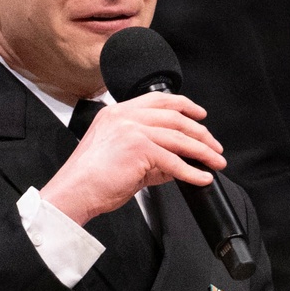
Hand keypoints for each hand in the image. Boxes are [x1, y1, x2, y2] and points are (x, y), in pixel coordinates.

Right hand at [39, 95, 225, 224]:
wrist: (74, 191)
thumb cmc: (91, 178)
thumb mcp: (122, 156)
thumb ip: (149, 153)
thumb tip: (178, 161)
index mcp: (117, 113)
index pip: (158, 99)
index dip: (184, 105)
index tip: (200, 114)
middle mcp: (125, 116)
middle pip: (175, 118)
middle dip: (201, 133)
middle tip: (215, 147)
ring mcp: (132, 130)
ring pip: (179, 138)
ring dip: (202, 152)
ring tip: (215, 162)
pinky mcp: (139, 149)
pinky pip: (174, 161)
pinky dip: (191, 172)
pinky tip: (201, 178)